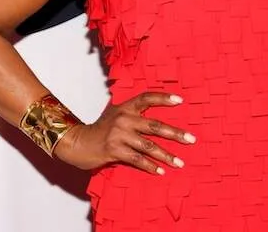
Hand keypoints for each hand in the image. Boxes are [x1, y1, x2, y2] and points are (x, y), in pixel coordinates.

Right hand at [53, 91, 194, 174]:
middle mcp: (123, 119)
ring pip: (148, 146)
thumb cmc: (99, 129)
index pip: (147, 98)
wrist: (76, 142)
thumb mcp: (115, 114)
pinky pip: (137, 160)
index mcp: (125, 108)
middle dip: (175, 134)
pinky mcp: (114, 151)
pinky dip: (150, 166)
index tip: (180, 100)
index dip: (163, 98)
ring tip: (179, 162)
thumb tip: (158, 120)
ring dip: (166, 156)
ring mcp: (118, 135)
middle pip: (155, 125)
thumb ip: (133, 114)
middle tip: (191, 139)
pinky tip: (161, 171)